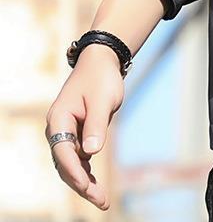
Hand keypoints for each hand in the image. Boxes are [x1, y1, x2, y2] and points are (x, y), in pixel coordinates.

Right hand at [45, 44, 124, 210]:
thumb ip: (97, 124)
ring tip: (102, 201)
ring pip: (72, 165)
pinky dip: (87, 172)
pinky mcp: (77, 135)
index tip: (86, 185)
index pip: (63, 151)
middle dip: (81, 184)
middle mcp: (58, 129)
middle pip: (65, 163)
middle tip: (100, 200)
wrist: (101, 63)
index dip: (74, 170)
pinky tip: (96, 187)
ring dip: (85, 182)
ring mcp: (66, 134)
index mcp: (59, 119)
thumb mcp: (103, 99)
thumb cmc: (101, 79)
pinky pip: (79, 159)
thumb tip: (91, 152)